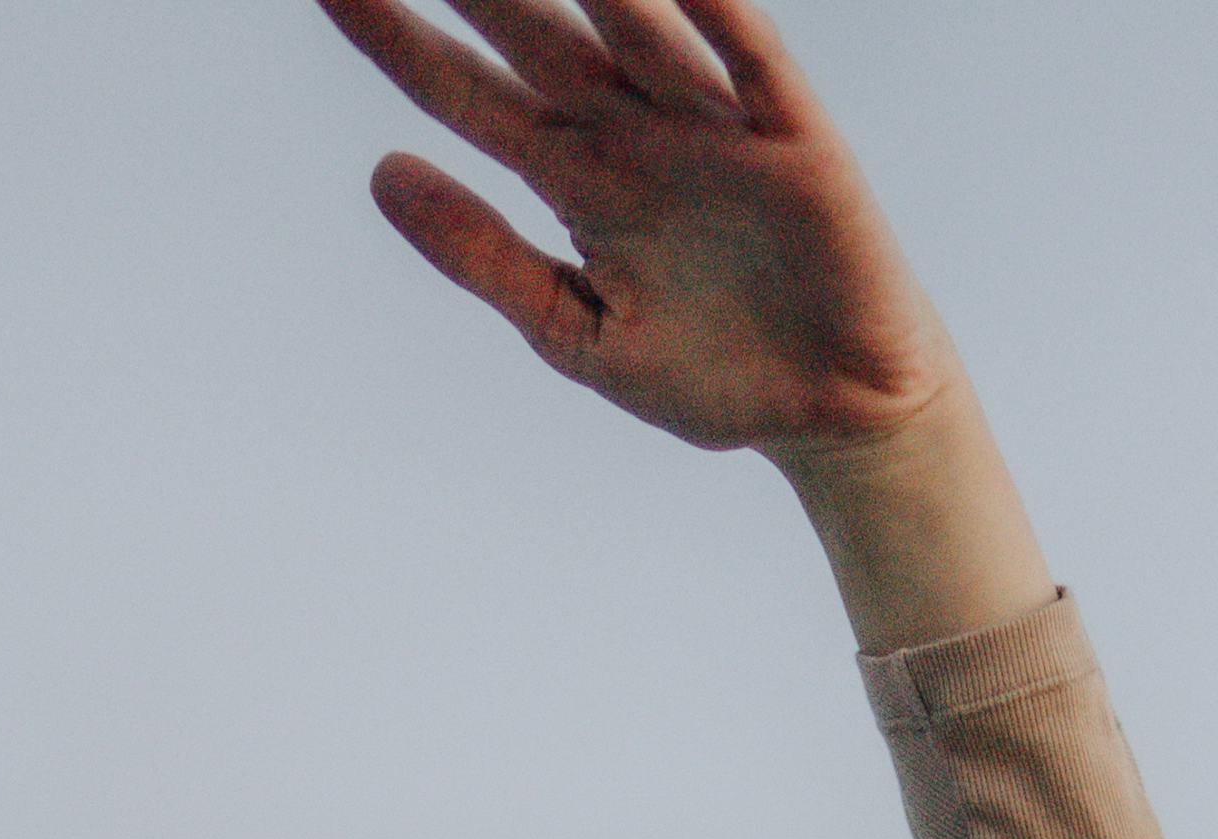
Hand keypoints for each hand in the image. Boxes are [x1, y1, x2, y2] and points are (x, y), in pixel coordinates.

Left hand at [319, 0, 947, 456]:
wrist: (837, 419)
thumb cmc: (714, 375)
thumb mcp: (572, 331)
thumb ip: (483, 253)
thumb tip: (381, 171)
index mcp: (572, 173)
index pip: (463, 90)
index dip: (395, 38)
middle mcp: (632, 128)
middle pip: (531, 32)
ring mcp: (709, 124)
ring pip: (630, 23)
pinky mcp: (792, 140)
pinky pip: (750, 60)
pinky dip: (716, 14)